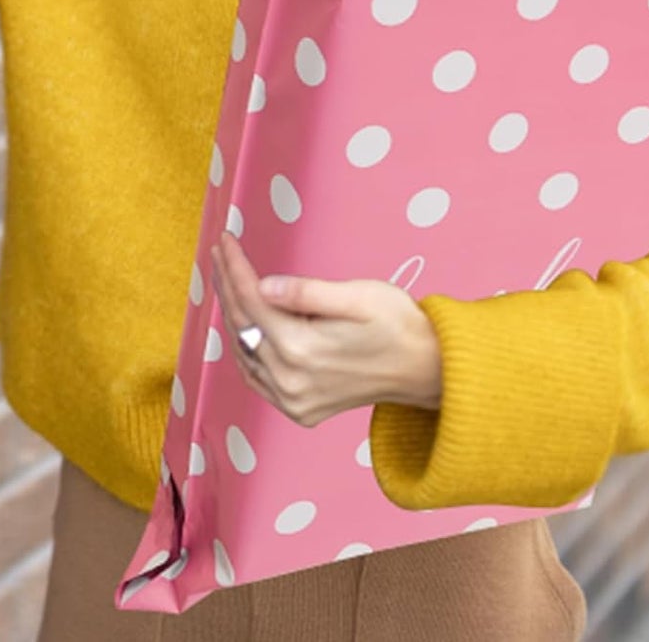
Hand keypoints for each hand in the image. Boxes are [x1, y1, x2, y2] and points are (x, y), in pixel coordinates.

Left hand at [210, 231, 441, 428]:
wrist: (427, 370)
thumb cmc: (398, 324)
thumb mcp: (358, 296)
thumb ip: (307, 292)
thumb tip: (264, 286)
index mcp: (301, 350)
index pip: (252, 300)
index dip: (235, 267)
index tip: (226, 239)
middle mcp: (290, 381)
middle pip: (243, 324)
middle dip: (228, 284)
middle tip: (220, 252)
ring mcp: (293, 400)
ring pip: (244, 350)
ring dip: (232, 313)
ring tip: (227, 278)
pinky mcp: (299, 410)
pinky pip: (256, 376)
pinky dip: (244, 348)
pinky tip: (242, 325)